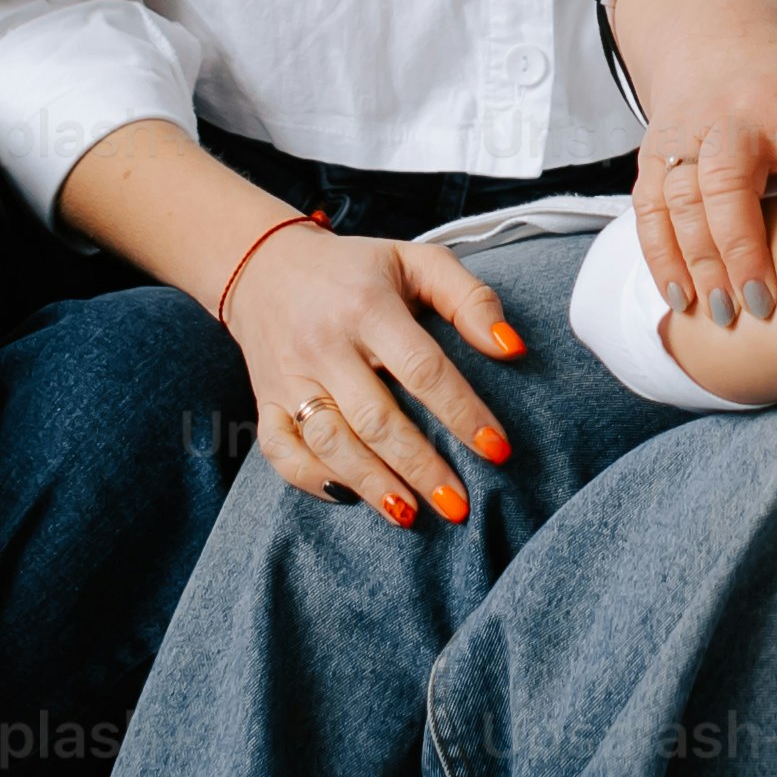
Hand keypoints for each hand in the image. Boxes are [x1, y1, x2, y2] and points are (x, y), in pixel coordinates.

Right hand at [224, 226, 527, 527]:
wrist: (264, 265)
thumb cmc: (357, 270)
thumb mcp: (416, 261)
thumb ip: (469, 298)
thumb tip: (512, 348)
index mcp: (368, 306)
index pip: (422, 368)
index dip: (462, 413)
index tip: (498, 450)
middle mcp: (325, 344)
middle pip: (376, 418)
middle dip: (421, 467)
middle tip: (459, 506)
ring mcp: (289, 377)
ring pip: (330, 442)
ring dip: (372, 484)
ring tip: (410, 515)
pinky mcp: (264, 401)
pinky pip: (282, 451)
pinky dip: (312, 480)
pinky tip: (349, 497)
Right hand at [628, 39, 776, 326]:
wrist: (722, 46)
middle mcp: (735, 116)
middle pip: (728, 181)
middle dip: (742, 248)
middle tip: (763, 306)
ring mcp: (688, 133)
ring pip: (681, 199)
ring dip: (698, 262)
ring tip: (724, 315)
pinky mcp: (654, 152)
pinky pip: (649, 208)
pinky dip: (661, 256)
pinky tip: (681, 296)